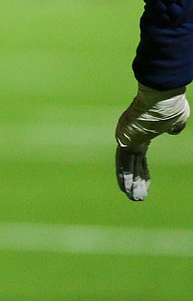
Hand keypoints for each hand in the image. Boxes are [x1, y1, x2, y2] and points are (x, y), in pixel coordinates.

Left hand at [114, 83, 188, 200]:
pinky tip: (126, 189)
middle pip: (132, 165)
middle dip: (135, 182)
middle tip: (135, 197)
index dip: (142, 171)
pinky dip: (125, 177)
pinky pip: (123, 164)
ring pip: (127, 167)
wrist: (160, 101)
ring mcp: (126, 140)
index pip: (140, 158)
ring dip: (130, 184)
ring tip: (133, 199)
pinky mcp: (124, 142)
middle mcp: (131, 138)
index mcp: (143, 134)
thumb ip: (174, 126)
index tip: (145, 183)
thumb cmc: (169, 107)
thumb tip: (174, 131)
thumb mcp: (176, 119)